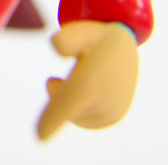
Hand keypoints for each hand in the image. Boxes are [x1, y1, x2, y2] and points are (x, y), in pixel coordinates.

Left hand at [37, 20, 138, 139]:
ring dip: (71, 96)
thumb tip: (57, 49)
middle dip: (59, 90)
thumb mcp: (81, 31)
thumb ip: (66, 39)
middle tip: (69, 73)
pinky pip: (82, 117)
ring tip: (86, 78)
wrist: (126, 48)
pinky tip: (91, 89)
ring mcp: (109, 115)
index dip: (52, 120)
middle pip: (61, 106)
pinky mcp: (112, 119)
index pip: (65, 106)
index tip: (40, 136)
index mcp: (90, 84)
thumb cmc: (96, 38)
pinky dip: (80, 103)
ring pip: (71, 112)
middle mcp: (102, 105)